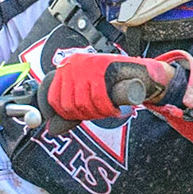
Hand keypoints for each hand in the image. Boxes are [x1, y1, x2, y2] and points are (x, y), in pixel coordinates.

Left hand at [37, 52, 180, 135]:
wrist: (141, 73)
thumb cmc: (113, 84)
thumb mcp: (87, 93)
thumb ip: (71, 107)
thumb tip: (51, 129)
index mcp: (65, 68)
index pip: (54, 99)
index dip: (68, 115)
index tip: (83, 117)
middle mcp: (72, 64)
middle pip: (68, 104)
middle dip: (86, 115)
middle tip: (100, 114)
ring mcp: (86, 64)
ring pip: (83, 103)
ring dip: (98, 113)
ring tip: (108, 110)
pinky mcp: (102, 66)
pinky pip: (99, 98)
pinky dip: (108, 109)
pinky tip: (115, 110)